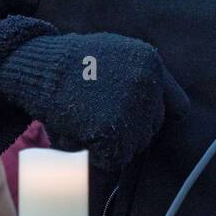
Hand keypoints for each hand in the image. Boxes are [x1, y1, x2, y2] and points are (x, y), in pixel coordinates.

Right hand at [0, 32, 189, 171]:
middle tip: (99, 119)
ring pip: (134, 147)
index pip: (178, 106)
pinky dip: (97, 156)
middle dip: (130, 131)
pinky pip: (113, 159)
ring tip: (86, 123)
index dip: (155, 117)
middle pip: (152, 128)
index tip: (140, 123)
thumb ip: (135, 80)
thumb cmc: (68, 66)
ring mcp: (132, 107)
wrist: (37, 67)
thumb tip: (145, 120)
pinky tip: (80, 134)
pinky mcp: (112, 130)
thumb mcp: (113, 56)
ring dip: (113, 145)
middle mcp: (147, 83)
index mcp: (150, 63)